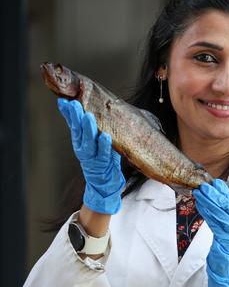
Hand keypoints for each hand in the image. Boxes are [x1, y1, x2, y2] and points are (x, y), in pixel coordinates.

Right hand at [58, 99, 125, 213]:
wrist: (104, 185)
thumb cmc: (101, 159)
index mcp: (80, 142)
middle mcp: (83, 150)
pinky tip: (105, 137)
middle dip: (76, 118)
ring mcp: (92, 159)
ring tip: (89, 117)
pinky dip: (104, 146)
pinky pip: (104, 155)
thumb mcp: (93, 142)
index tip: (64, 101)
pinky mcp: (103, 166)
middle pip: (78, 132)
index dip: (68, 114)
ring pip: (89, 143)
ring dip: (89, 130)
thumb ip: (89, 129)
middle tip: (76, 105)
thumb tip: (86, 110)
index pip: (72, 126)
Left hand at [194, 179, 228, 286]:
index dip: (226, 193)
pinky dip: (206, 213)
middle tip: (205, 186)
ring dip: (208, 202)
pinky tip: (200, 206)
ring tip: (199, 193)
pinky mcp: (228, 241)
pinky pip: (215, 223)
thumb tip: (219, 193)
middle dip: (216, 195)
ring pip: (221, 214)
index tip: (216, 184)